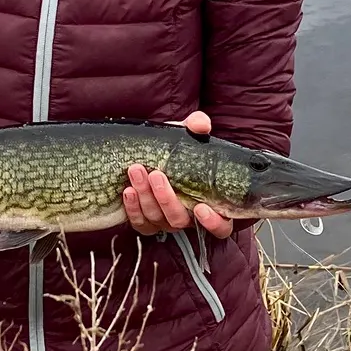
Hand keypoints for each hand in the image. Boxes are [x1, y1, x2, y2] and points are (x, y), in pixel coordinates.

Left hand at [123, 110, 234, 239]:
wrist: (147, 152)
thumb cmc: (174, 148)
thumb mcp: (184, 135)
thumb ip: (195, 126)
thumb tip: (201, 124)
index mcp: (208, 202)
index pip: (221, 227)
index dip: (213, 223)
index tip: (200, 207)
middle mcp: (188, 217)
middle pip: (179, 219)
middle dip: (166, 199)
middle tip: (156, 174)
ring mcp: (165, 222)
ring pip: (157, 219)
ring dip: (145, 196)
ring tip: (136, 171)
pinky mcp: (146, 223)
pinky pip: (140, 222)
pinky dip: (133, 208)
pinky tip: (128, 191)